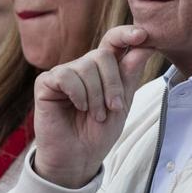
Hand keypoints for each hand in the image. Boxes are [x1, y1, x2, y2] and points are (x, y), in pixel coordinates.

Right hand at [32, 25, 154, 189]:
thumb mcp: (122, 103)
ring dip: (96, 96)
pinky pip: (66, 76)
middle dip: (113, 84)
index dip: (126, 34)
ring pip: (86, 66)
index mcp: (103, 69)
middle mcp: (82, 67)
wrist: (79, 158)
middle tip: (113, 108)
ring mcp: (63, 73)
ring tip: (95, 115)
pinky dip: (77, 94)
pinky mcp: (46, 83)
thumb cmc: (99, 133)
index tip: (143, 35)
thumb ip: (130, 74)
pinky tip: (77, 107)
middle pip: (102, 55)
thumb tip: (145, 45)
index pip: (113, 40)